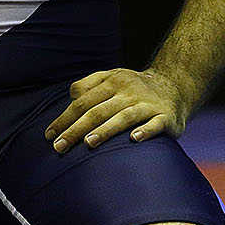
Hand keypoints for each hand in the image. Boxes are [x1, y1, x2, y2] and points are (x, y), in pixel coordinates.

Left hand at [45, 68, 189, 153]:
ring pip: (123, 117)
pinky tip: (133, 140)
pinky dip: (145, 131)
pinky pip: (155, 124)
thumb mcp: (111, 78)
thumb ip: (89, 86)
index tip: (49, 136)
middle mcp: (128, 91)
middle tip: (59, 147)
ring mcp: (147, 104)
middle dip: (76, 129)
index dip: (65, 118)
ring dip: (105, 130)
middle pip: (98, 110)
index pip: (82, 101)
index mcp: (112, 81)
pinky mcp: (166, 117)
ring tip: (88, 143)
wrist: (175, 86)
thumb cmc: (133, 88)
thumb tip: (70, 100)